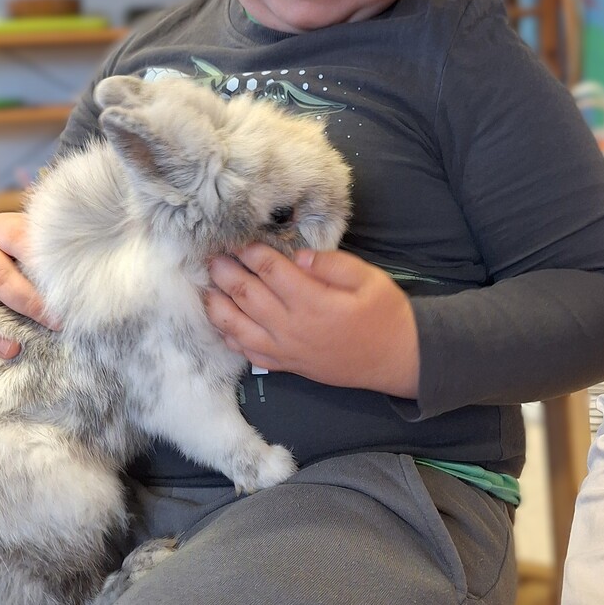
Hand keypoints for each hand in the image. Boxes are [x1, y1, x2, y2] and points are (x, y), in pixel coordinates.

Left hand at [205, 245, 419, 396]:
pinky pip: (248, 353)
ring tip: (207, 286)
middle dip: (225, 273)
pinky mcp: (286, 366)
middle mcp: (291, 327)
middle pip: (246, 295)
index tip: (239, 239)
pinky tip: (222, 323)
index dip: (251, 252)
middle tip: (211, 256)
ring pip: (238, 327)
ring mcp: (285, 350)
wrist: (396, 359)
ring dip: (217, 305)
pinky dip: (230, 337)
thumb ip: (332, 264)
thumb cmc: (385, 314)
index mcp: (313, 302)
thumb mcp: (368, 278)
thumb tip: (298, 256)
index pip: (270, 271)